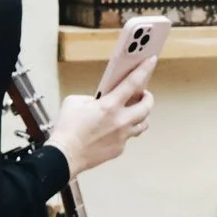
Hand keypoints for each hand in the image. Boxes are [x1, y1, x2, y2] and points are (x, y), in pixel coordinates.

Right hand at [51, 59, 155, 174]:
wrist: (65, 155)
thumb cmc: (67, 129)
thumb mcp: (74, 102)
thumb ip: (92, 98)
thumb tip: (99, 100)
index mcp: (109, 106)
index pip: (133, 83)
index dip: (144, 70)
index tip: (151, 61)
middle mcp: (121, 120)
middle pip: (147, 106)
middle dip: (147, 98)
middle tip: (143, 94)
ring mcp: (122, 136)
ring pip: (143, 124)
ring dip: (141, 116)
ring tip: (133, 112)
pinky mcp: (120, 148)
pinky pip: (128, 137)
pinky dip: (124, 131)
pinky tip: (115, 129)